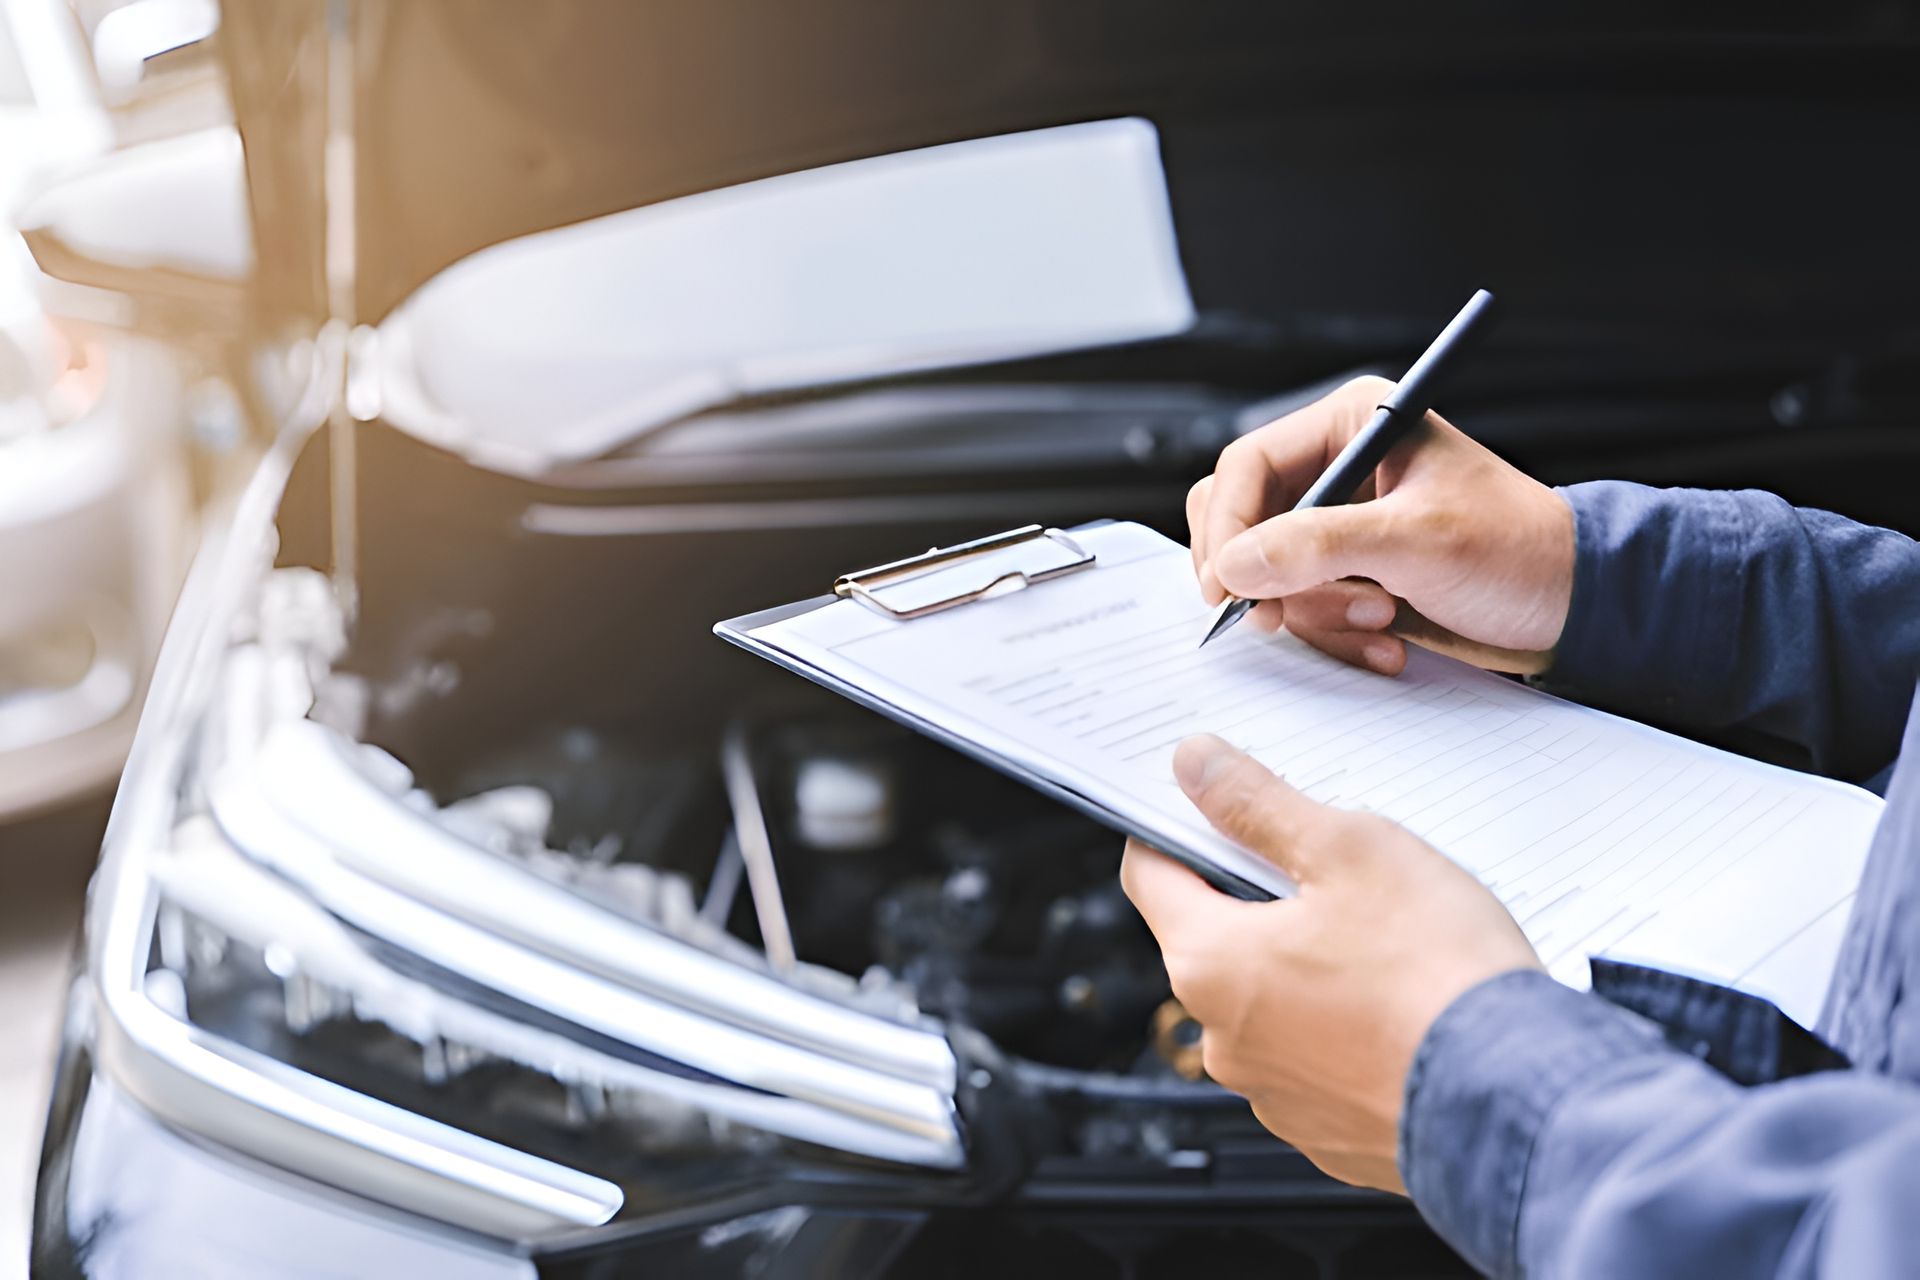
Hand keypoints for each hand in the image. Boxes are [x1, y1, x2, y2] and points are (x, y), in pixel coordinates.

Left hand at [1120, 734, 1540, 1191]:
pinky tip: (1399, 1005)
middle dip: (1260, 899)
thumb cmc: (1439, 977)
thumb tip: (1198, 767)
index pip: (1149, 877)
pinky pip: (1318, 1061)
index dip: (1174, 831)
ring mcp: (1276, 1096)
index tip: (1204, 809)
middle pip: (1214, 940)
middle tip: (1329, 871)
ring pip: (1270, 1004)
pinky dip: (1344, 1029)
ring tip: (1384, 944)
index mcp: (1210, 964)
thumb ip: (1261, 805)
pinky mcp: (1329, 1133)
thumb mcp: (1351, 850)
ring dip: (1306, 969)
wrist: (1518, 1100)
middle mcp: (1226, 1041)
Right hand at [1187, 376, 1575, 674]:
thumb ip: (1318, 547)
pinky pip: (1299, 605)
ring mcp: (1339, 524)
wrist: (1571, 604)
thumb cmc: (1515, 550)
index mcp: (1351, 425)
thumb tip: (1232, 567)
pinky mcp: (1347, 572)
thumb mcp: (1415, 542)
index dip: (1227, 527)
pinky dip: (1331, 633)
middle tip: (1280, 617)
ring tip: (1380, 620)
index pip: (1247, 465)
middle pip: (1243, 519)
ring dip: (1314, 612)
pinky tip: (1384, 641)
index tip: (1227, 587)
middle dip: (1267, 576)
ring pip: (1266, 572)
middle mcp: (1336, 467)